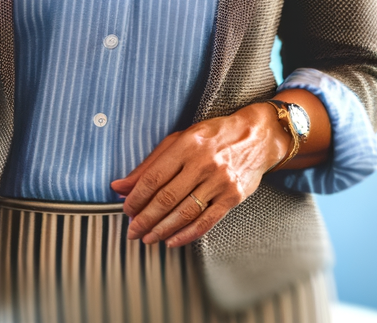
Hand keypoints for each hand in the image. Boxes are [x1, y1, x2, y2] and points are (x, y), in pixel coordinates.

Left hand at [109, 104, 287, 248]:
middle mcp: (203, 163)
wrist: (257, 137)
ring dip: (162, 229)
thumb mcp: (179, 140)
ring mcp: (219, 181)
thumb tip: (120, 185)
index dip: (136, 197)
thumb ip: (149, 164)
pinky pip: (206, 221)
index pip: (154, 177)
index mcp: (186, 146)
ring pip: (184, 212)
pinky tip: (173, 240)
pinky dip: (187, 234)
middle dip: (145, 219)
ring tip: (149, 237)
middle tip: (132, 230)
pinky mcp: (232, 196)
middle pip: (167, 198)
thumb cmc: (214, 136)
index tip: (126, 209)